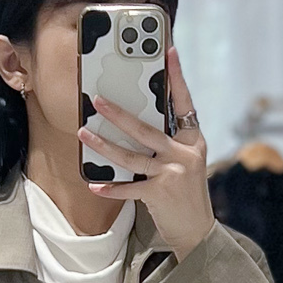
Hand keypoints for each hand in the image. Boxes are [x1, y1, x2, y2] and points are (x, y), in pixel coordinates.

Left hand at [78, 43, 214, 259]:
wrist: (197, 230)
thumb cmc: (187, 193)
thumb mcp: (186, 161)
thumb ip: (169, 142)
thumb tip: (138, 120)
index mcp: (192, 140)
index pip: (184, 102)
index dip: (176, 77)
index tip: (168, 51)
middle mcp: (184, 154)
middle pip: (147, 129)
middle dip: (119, 114)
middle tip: (97, 100)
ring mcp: (172, 174)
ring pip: (132, 156)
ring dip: (104, 145)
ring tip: (84, 133)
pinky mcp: (160, 195)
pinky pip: (129, 189)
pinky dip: (111, 188)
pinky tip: (94, 183)